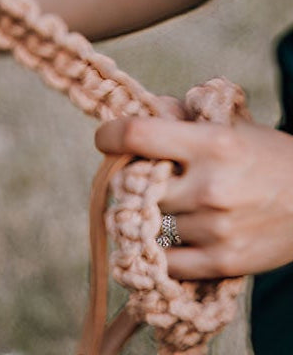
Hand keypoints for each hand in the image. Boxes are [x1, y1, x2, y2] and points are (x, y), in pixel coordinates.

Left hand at [96, 116, 292, 278]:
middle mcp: (211, 186)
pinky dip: (163, 250)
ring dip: (154, 214)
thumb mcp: (228, 124)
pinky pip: (169, 261)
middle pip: (139, 185)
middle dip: (134, 179)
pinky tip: (171, 236)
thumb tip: (139, 109)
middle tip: (141, 177)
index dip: (110, 135)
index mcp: (211, 144)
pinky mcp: (224, 262)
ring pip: (154, 221)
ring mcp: (216, 227)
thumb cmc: (266, 155)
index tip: (105, 139)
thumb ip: (180, 115)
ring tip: (170, 205)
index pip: (137, 135)